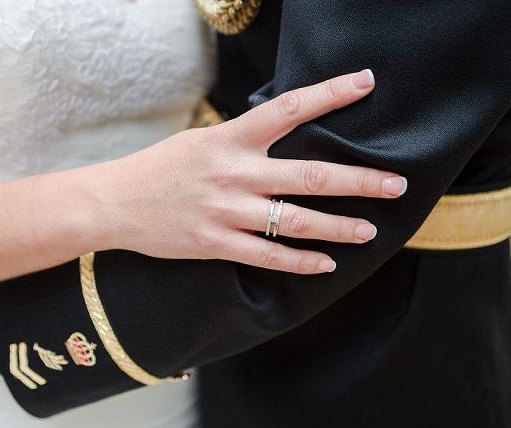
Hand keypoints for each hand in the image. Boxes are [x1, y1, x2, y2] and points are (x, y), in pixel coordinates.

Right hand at [104, 70, 406, 273]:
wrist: (114, 203)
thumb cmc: (160, 168)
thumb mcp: (200, 139)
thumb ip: (242, 140)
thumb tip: (283, 133)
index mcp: (229, 138)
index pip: (290, 108)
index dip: (331, 93)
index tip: (367, 82)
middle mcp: (234, 173)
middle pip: (310, 175)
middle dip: (359, 181)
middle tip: (396, 184)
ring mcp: (225, 211)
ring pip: (295, 222)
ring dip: (339, 227)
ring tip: (370, 231)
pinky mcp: (214, 244)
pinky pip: (267, 257)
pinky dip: (300, 262)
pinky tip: (325, 263)